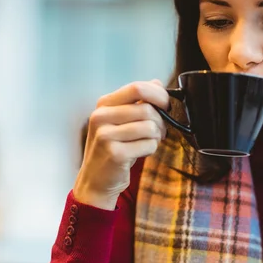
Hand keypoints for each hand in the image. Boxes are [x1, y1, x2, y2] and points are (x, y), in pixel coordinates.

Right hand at [73, 80, 168, 209]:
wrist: (96, 179)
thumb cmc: (113, 147)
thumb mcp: (120, 120)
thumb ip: (137, 101)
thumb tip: (157, 83)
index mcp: (104, 104)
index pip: (136, 88)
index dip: (158, 95)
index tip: (166, 105)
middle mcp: (101, 117)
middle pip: (147, 109)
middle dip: (161, 121)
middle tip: (159, 131)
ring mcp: (106, 136)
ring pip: (150, 127)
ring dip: (156, 137)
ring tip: (149, 142)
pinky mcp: (115, 153)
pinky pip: (148, 145)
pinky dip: (151, 149)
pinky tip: (141, 153)